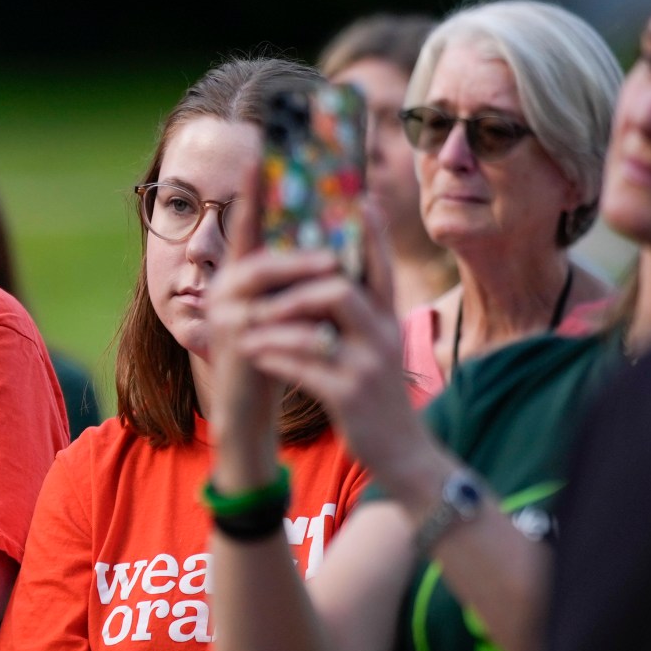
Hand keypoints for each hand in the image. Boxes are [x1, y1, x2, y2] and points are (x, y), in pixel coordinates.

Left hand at [222, 197, 441, 499]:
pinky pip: (304, 368)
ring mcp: (367, 366)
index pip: (378, 267)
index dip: (370, 232)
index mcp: (388, 321)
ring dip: (275, 323)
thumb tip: (331, 283)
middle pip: (341, 289)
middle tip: (260, 282)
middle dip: (297, 283)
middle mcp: (382, 337)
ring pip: (317, 329)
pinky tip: (254, 353)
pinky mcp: (349, 396)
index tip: (359, 197)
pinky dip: (275, 357)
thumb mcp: (376, 351)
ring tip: (246, 325)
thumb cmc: (379, 396)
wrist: (404, 453)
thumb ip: (359, 318)